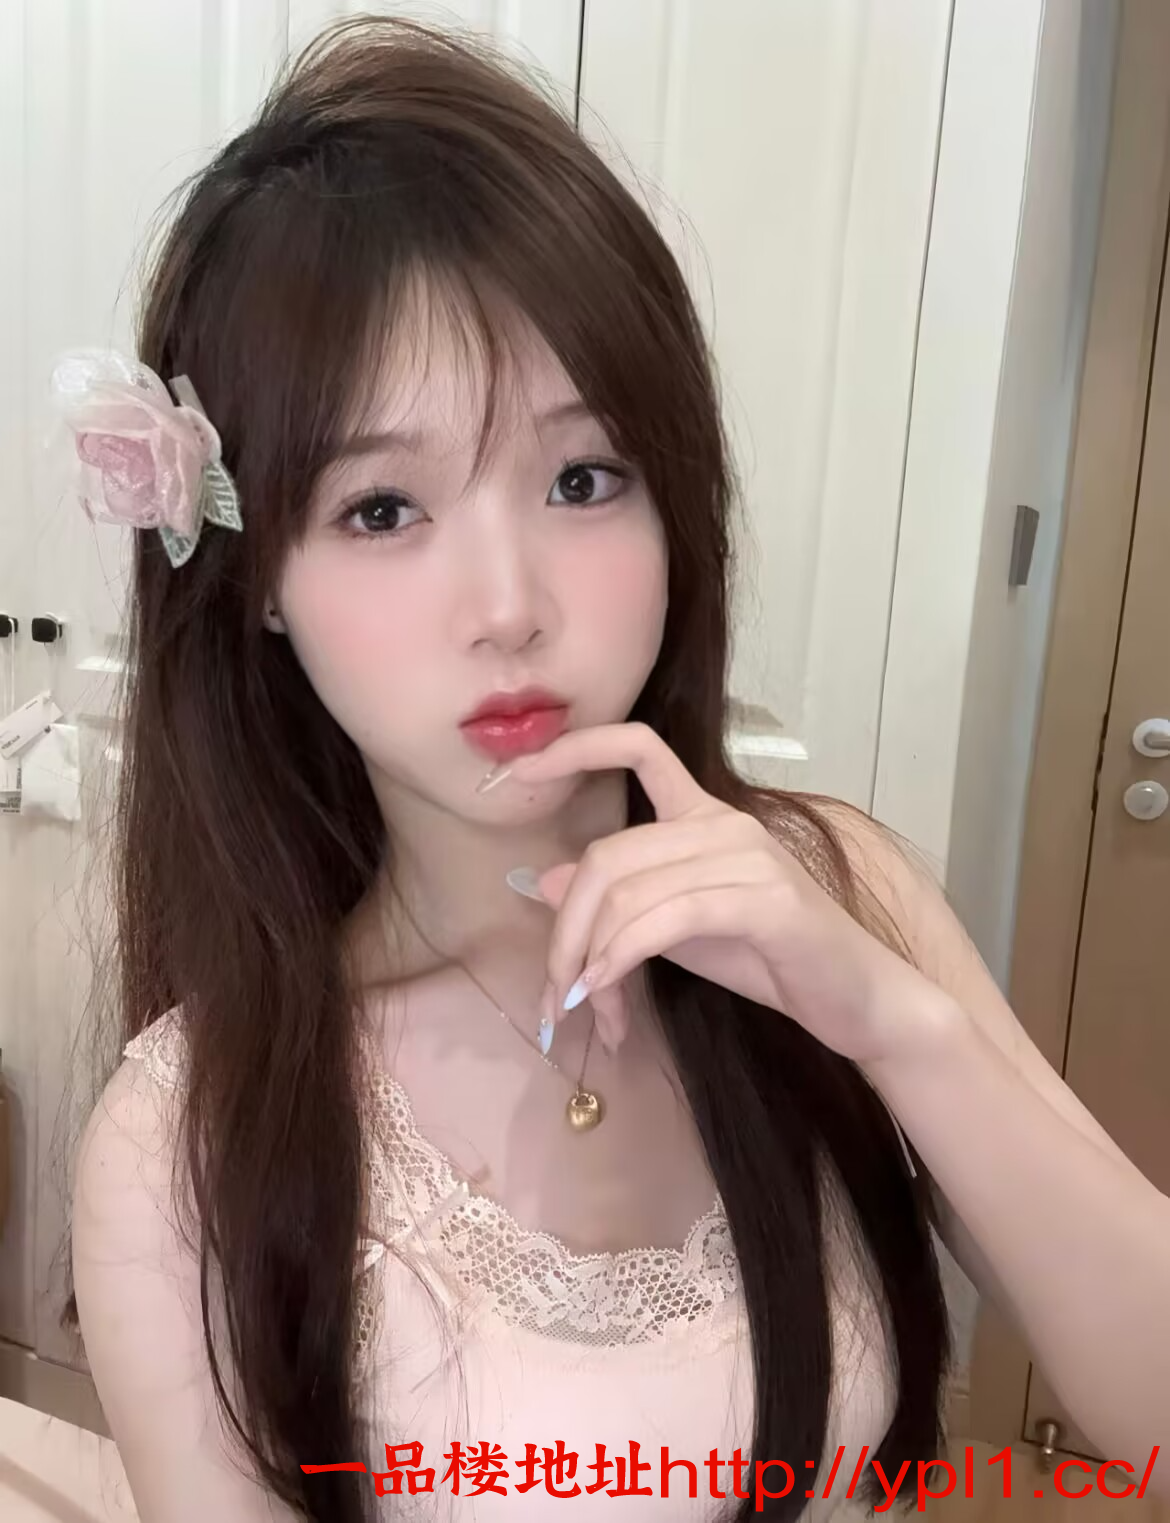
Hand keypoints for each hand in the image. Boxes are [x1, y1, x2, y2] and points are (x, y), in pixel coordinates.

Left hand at [505, 722, 949, 1062]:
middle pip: (608, 854)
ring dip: (589, 959)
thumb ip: (621, 900)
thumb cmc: (769, 958)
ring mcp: (747, 857)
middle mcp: (723, 823)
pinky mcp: (764, 901)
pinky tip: (606, 991)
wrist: (855, 1000)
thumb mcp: (675, 927)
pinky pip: (667, 919)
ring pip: (628, 893)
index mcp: (703, 815)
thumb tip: (548, 880)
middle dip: (566, 930)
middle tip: (554, 992)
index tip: (509, 773)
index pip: (638, 747)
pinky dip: (622, 956)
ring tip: (584, 1008)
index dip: (572, 747)